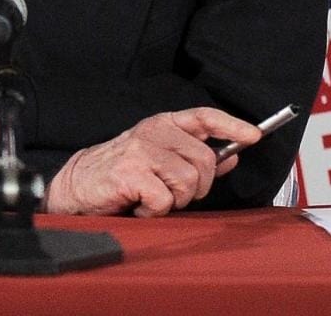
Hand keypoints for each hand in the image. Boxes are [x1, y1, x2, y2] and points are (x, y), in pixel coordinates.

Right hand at [44, 107, 259, 216]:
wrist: (76, 188)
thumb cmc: (120, 174)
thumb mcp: (159, 159)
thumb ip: (194, 157)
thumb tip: (231, 157)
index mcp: (162, 124)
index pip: (204, 117)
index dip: (232, 125)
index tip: (254, 137)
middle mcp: (153, 132)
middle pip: (205, 160)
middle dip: (197, 186)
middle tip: (172, 193)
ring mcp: (141, 150)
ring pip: (189, 181)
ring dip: (174, 201)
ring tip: (152, 198)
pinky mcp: (131, 173)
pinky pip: (165, 201)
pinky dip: (155, 213)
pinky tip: (139, 207)